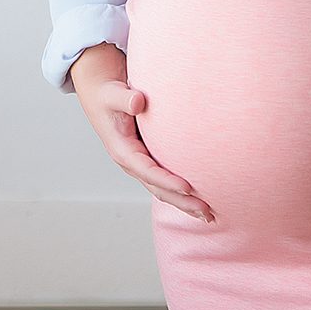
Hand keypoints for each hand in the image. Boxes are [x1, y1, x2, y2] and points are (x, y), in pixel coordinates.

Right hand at [69, 45, 215, 222]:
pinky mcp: (147, 159)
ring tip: (209, 216)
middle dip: (182, 202)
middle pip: (158, 188)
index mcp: (122, 150)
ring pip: (163, 189)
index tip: (189, 188)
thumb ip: (125, 98)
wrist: (101, 94)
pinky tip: (200, 199)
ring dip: (185, 203)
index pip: (147, 170)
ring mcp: (139, 163)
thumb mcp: (112, 94)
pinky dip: (181, 192)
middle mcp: (131, 162)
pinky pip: (165, 180)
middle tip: (208, 213)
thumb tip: (139, 102)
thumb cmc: (108, 94)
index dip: (167, 180)